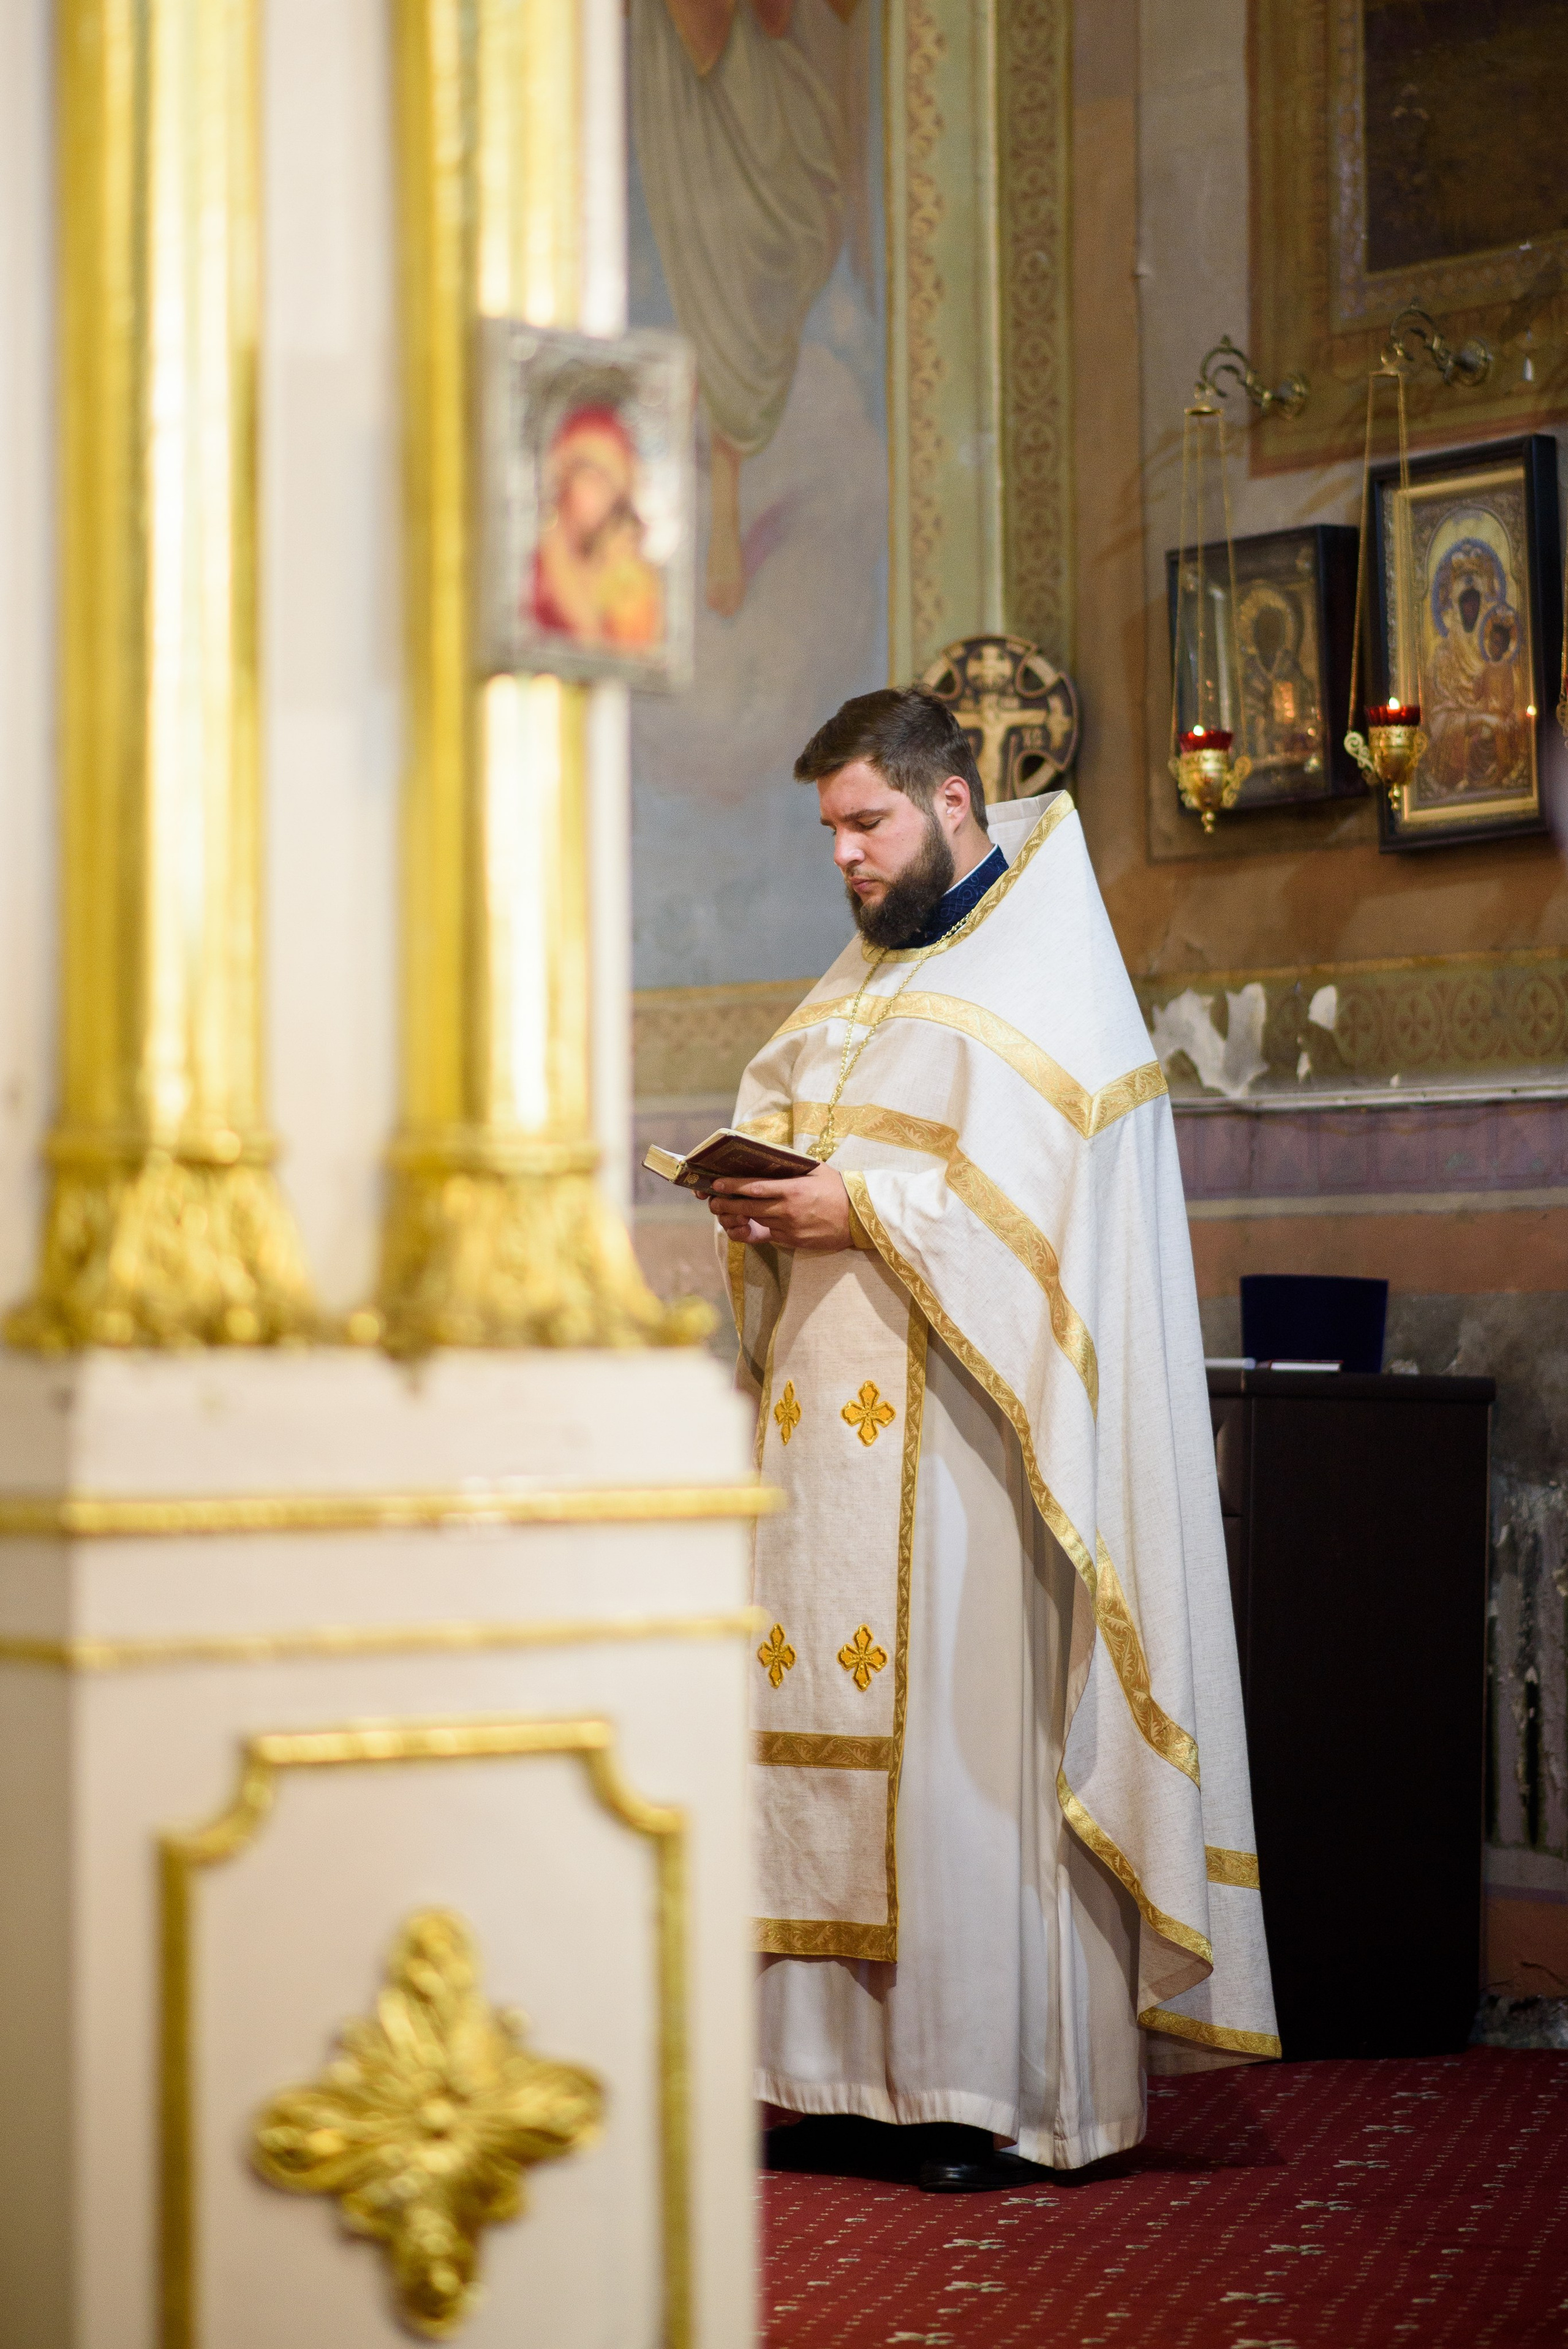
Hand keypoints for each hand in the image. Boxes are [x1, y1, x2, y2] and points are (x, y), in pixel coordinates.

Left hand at [704, 1163, 852, 1252]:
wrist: (859, 1219)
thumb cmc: (840, 1190)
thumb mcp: (818, 1171)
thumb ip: (795, 1166)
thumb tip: (775, 1157)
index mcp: (793, 1189)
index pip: (755, 1187)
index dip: (733, 1186)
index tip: (717, 1184)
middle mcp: (787, 1210)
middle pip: (749, 1207)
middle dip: (727, 1204)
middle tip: (712, 1201)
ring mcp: (789, 1228)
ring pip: (757, 1221)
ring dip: (739, 1217)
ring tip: (726, 1211)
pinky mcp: (793, 1241)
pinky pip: (769, 1234)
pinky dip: (757, 1228)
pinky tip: (748, 1224)